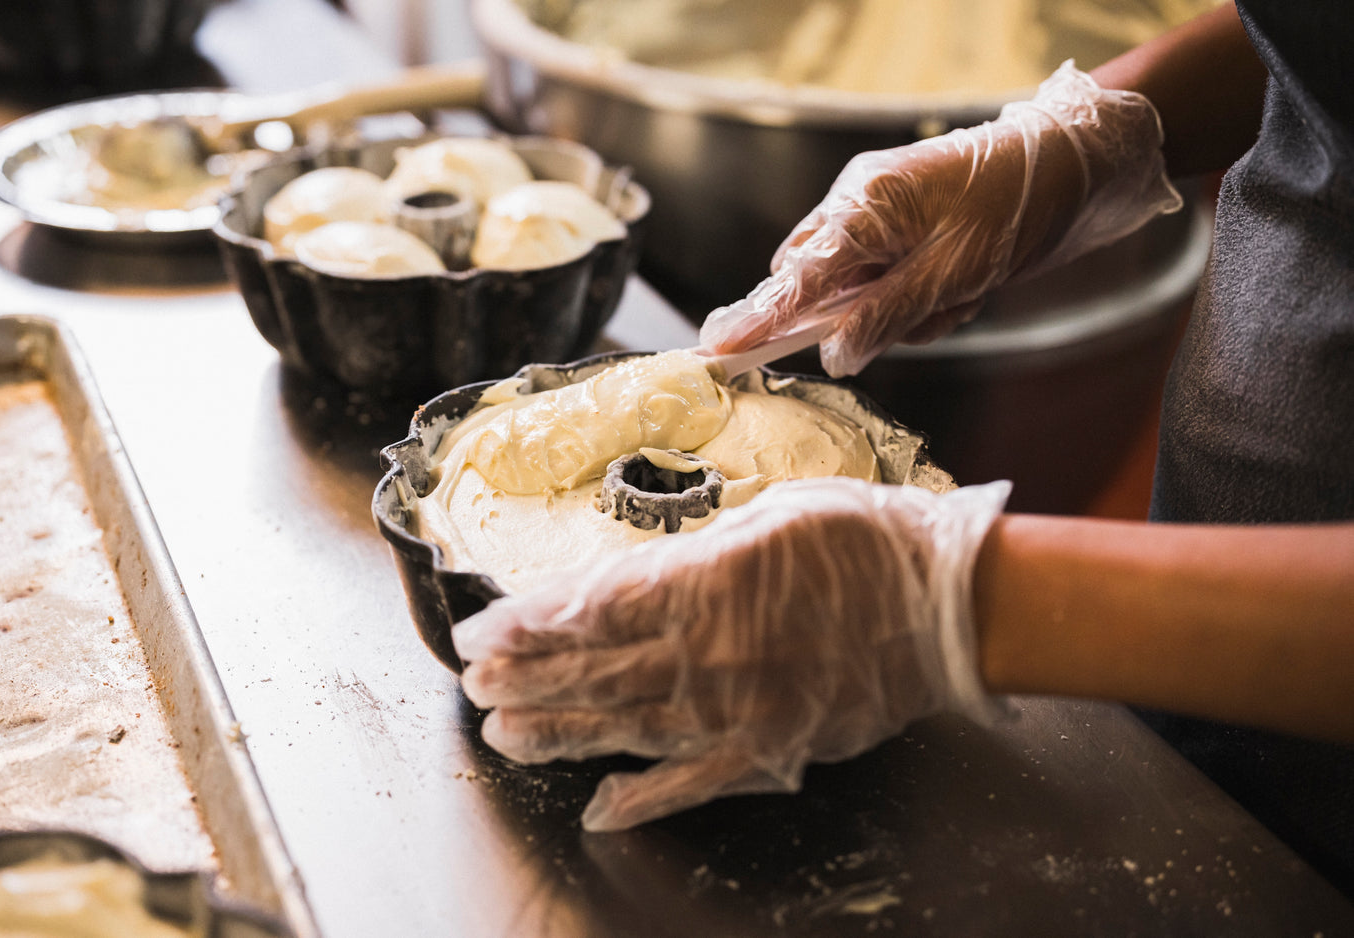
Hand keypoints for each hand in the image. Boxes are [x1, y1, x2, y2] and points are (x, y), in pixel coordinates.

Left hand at [453, 478, 1010, 830]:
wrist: (945, 603)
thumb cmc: (862, 541)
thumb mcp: (768, 517)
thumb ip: (695, 553)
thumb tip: (636, 577)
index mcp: (702, 584)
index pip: (588, 608)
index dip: (526, 624)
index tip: (482, 632)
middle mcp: (705, 653)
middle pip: (591, 670)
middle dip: (525, 677)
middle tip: (474, 684)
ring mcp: (734, 709)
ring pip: (624, 726)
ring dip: (559, 731)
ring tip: (506, 733)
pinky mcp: (768, 748)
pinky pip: (693, 781)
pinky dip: (644, 797)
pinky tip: (598, 805)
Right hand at [700, 62, 1182, 376]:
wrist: (1073, 164)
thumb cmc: (1015, 207)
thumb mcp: (955, 275)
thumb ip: (887, 316)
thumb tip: (834, 355)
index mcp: (863, 210)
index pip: (794, 279)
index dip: (757, 319)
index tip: (716, 348)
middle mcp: (857, 205)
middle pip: (818, 286)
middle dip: (858, 319)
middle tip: (927, 313)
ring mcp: (877, 213)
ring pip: (854, 292)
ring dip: (902, 312)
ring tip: (961, 295)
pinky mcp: (899, 226)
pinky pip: (883, 280)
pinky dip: (918, 299)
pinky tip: (962, 287)